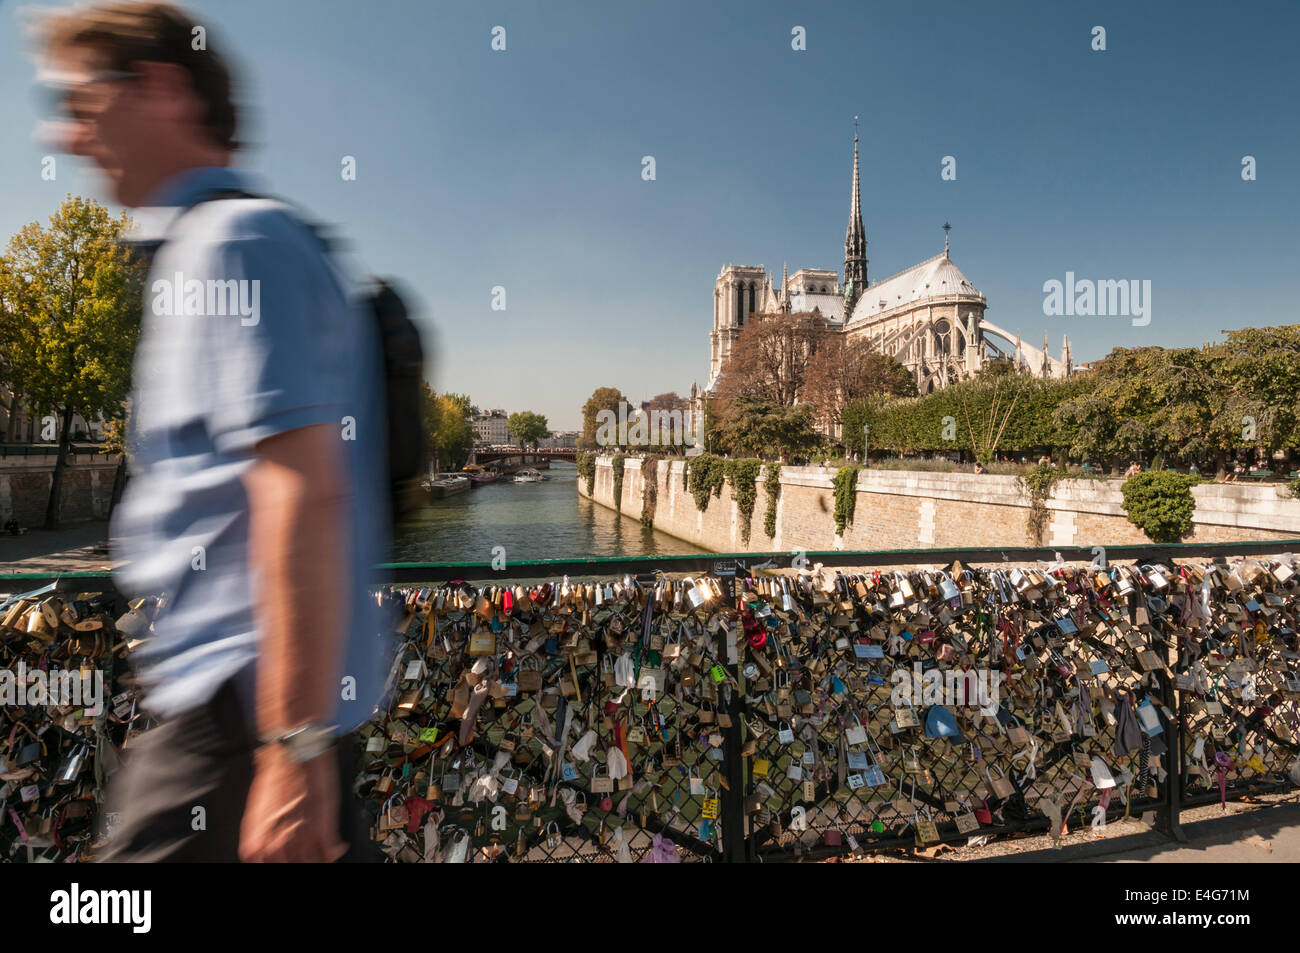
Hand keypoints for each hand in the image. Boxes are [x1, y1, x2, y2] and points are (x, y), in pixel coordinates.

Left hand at [239, 743, 347, 862]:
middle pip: (292, 868)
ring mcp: (301, 839)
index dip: (280, 865)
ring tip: (323, 852)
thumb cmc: (278, 776)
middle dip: (302, 862)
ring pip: (312, 864)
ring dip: (319, 859)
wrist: (295, 753)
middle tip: (308, 856)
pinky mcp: (322, 829)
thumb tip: (266, 849)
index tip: (288, 862)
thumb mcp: (259, 811)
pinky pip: (330, 854)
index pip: (267, 868)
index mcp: (257, 843)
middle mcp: (277, 845)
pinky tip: (336, 846)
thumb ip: (262, 836)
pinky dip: (335, 852)